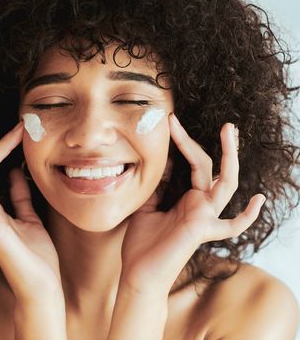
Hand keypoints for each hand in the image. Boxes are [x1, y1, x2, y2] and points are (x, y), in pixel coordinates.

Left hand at [120, 113, 265, 292]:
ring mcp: (204, 217)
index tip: (170, 121)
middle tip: (224, 122)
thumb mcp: (146, 205)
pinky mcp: (202, 230)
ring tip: (229, 131)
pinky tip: (259, 199)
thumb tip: (165, 161)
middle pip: (211, 167)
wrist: (137, 273)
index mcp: (187, 198)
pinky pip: (232, 226)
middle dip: (216, 144)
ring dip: (229, 157)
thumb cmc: (142, 242)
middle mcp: (199, 205)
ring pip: (225, 184)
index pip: (193, 163)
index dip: (184, 142)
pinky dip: (248, 215)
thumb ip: (159, 185)